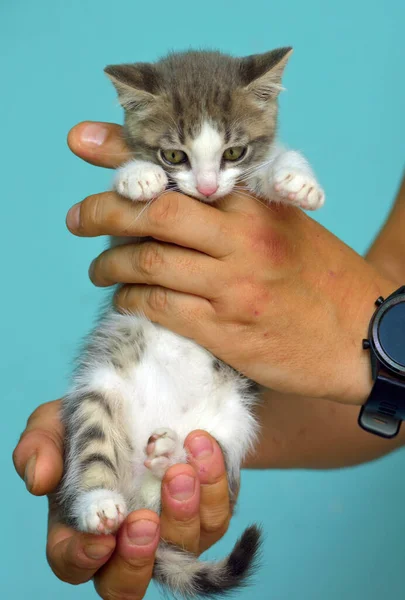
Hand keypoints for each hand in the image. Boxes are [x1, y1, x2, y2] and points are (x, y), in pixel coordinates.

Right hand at [13, 400, 231, 599]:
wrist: (151, 390)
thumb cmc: (96, 415)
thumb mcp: (59, 421)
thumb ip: (39, 446)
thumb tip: (38, 481)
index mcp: (83, 523)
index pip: (74, 561)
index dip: (84, 557)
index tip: (103, 532)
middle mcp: (127, 536)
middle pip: (128, 583)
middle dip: (137, 559)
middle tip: (144, 521)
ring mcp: (171, 527)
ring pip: (183, 548)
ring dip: (182, 514)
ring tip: (181, 470)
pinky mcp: (207, 509)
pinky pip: (216, 515)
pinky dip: (213, 486)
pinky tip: (203, 448)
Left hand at [66, 121, 396, 405]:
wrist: (361, 333)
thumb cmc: (322, 278)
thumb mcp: (288, 228)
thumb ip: (237, 214)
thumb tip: (175, 206)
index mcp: (257, 206)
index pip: (181, 171)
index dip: (127, 153)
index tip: (85, 142)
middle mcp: (243, 239)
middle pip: (154, 212)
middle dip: (104, 210)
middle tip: (78, 218)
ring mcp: (233, 285)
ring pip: (149, 262)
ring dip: (110, 264)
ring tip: (98, 268)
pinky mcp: (226, 329)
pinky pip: (161, 307)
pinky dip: (132, 300)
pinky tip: (125, 299)